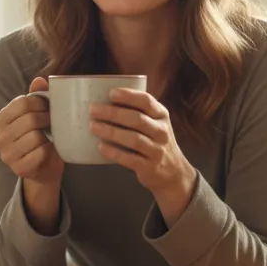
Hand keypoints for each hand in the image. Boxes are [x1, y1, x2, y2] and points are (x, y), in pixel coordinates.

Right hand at [0, 77, 63, 186]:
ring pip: (35, 137)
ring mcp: (7, 154)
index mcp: (1, 119)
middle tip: (53, 122)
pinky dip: (48, 150)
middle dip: (47, 119)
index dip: (41, 103)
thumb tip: (39, 80)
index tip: (49, 107)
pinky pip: (39, 153)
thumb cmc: (41, 137)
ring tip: (50, 136)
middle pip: (29, 119)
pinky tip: (47, 150)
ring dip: (48, 136)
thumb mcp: (38, 115)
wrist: (44, 167)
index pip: (22, 102)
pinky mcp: (18, 169)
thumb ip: (37, 97)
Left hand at [90, 88, 197, 222]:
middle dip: (113, 113)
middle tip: (93, 110)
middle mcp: (161, 131)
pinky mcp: (150, 168)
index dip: (129, 96)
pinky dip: (114, 152)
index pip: (146, 101)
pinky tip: (101, 147)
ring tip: (94, 127)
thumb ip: (137, 112)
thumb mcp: (154, 123)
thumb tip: (103, 102)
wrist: (173, 172)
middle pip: (137, 119)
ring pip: (134, 139)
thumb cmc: (155, 142)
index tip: (111, 93)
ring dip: (111, 132)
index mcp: (161, 115)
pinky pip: (130, 159)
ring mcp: (157, 150)